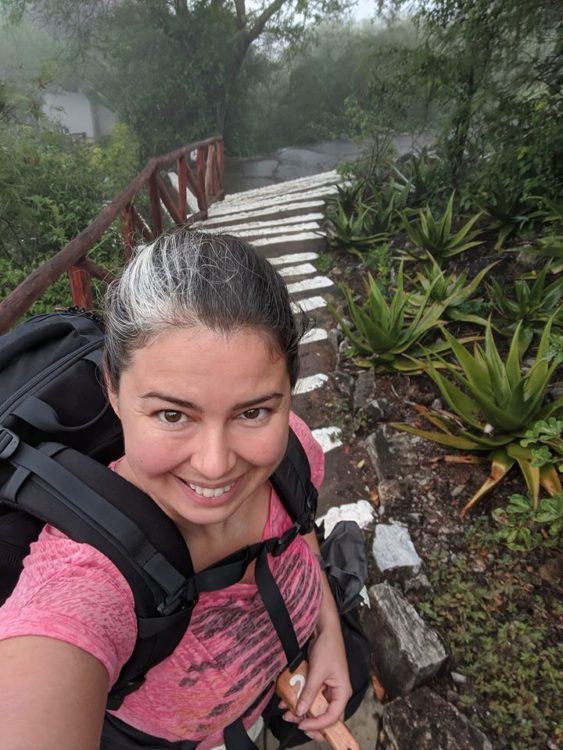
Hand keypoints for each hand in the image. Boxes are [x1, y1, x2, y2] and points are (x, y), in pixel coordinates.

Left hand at [281, 623, 351, 741]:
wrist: (324, 629)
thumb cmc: (328, 647)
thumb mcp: (317, 671)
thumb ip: (309, 692)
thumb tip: (300, 712)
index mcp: (342, 692)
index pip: (333, 718)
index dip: (318, 725)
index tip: (302, 725)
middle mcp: (336, 693)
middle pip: (325, 716)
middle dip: (309, 721)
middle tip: (294, 722)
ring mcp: (327, 688)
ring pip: (315, 707)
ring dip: (301, 711)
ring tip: (286, 712)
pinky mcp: (319, 683)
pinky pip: (309, 696)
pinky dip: (299, 699)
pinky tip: (286, 700)